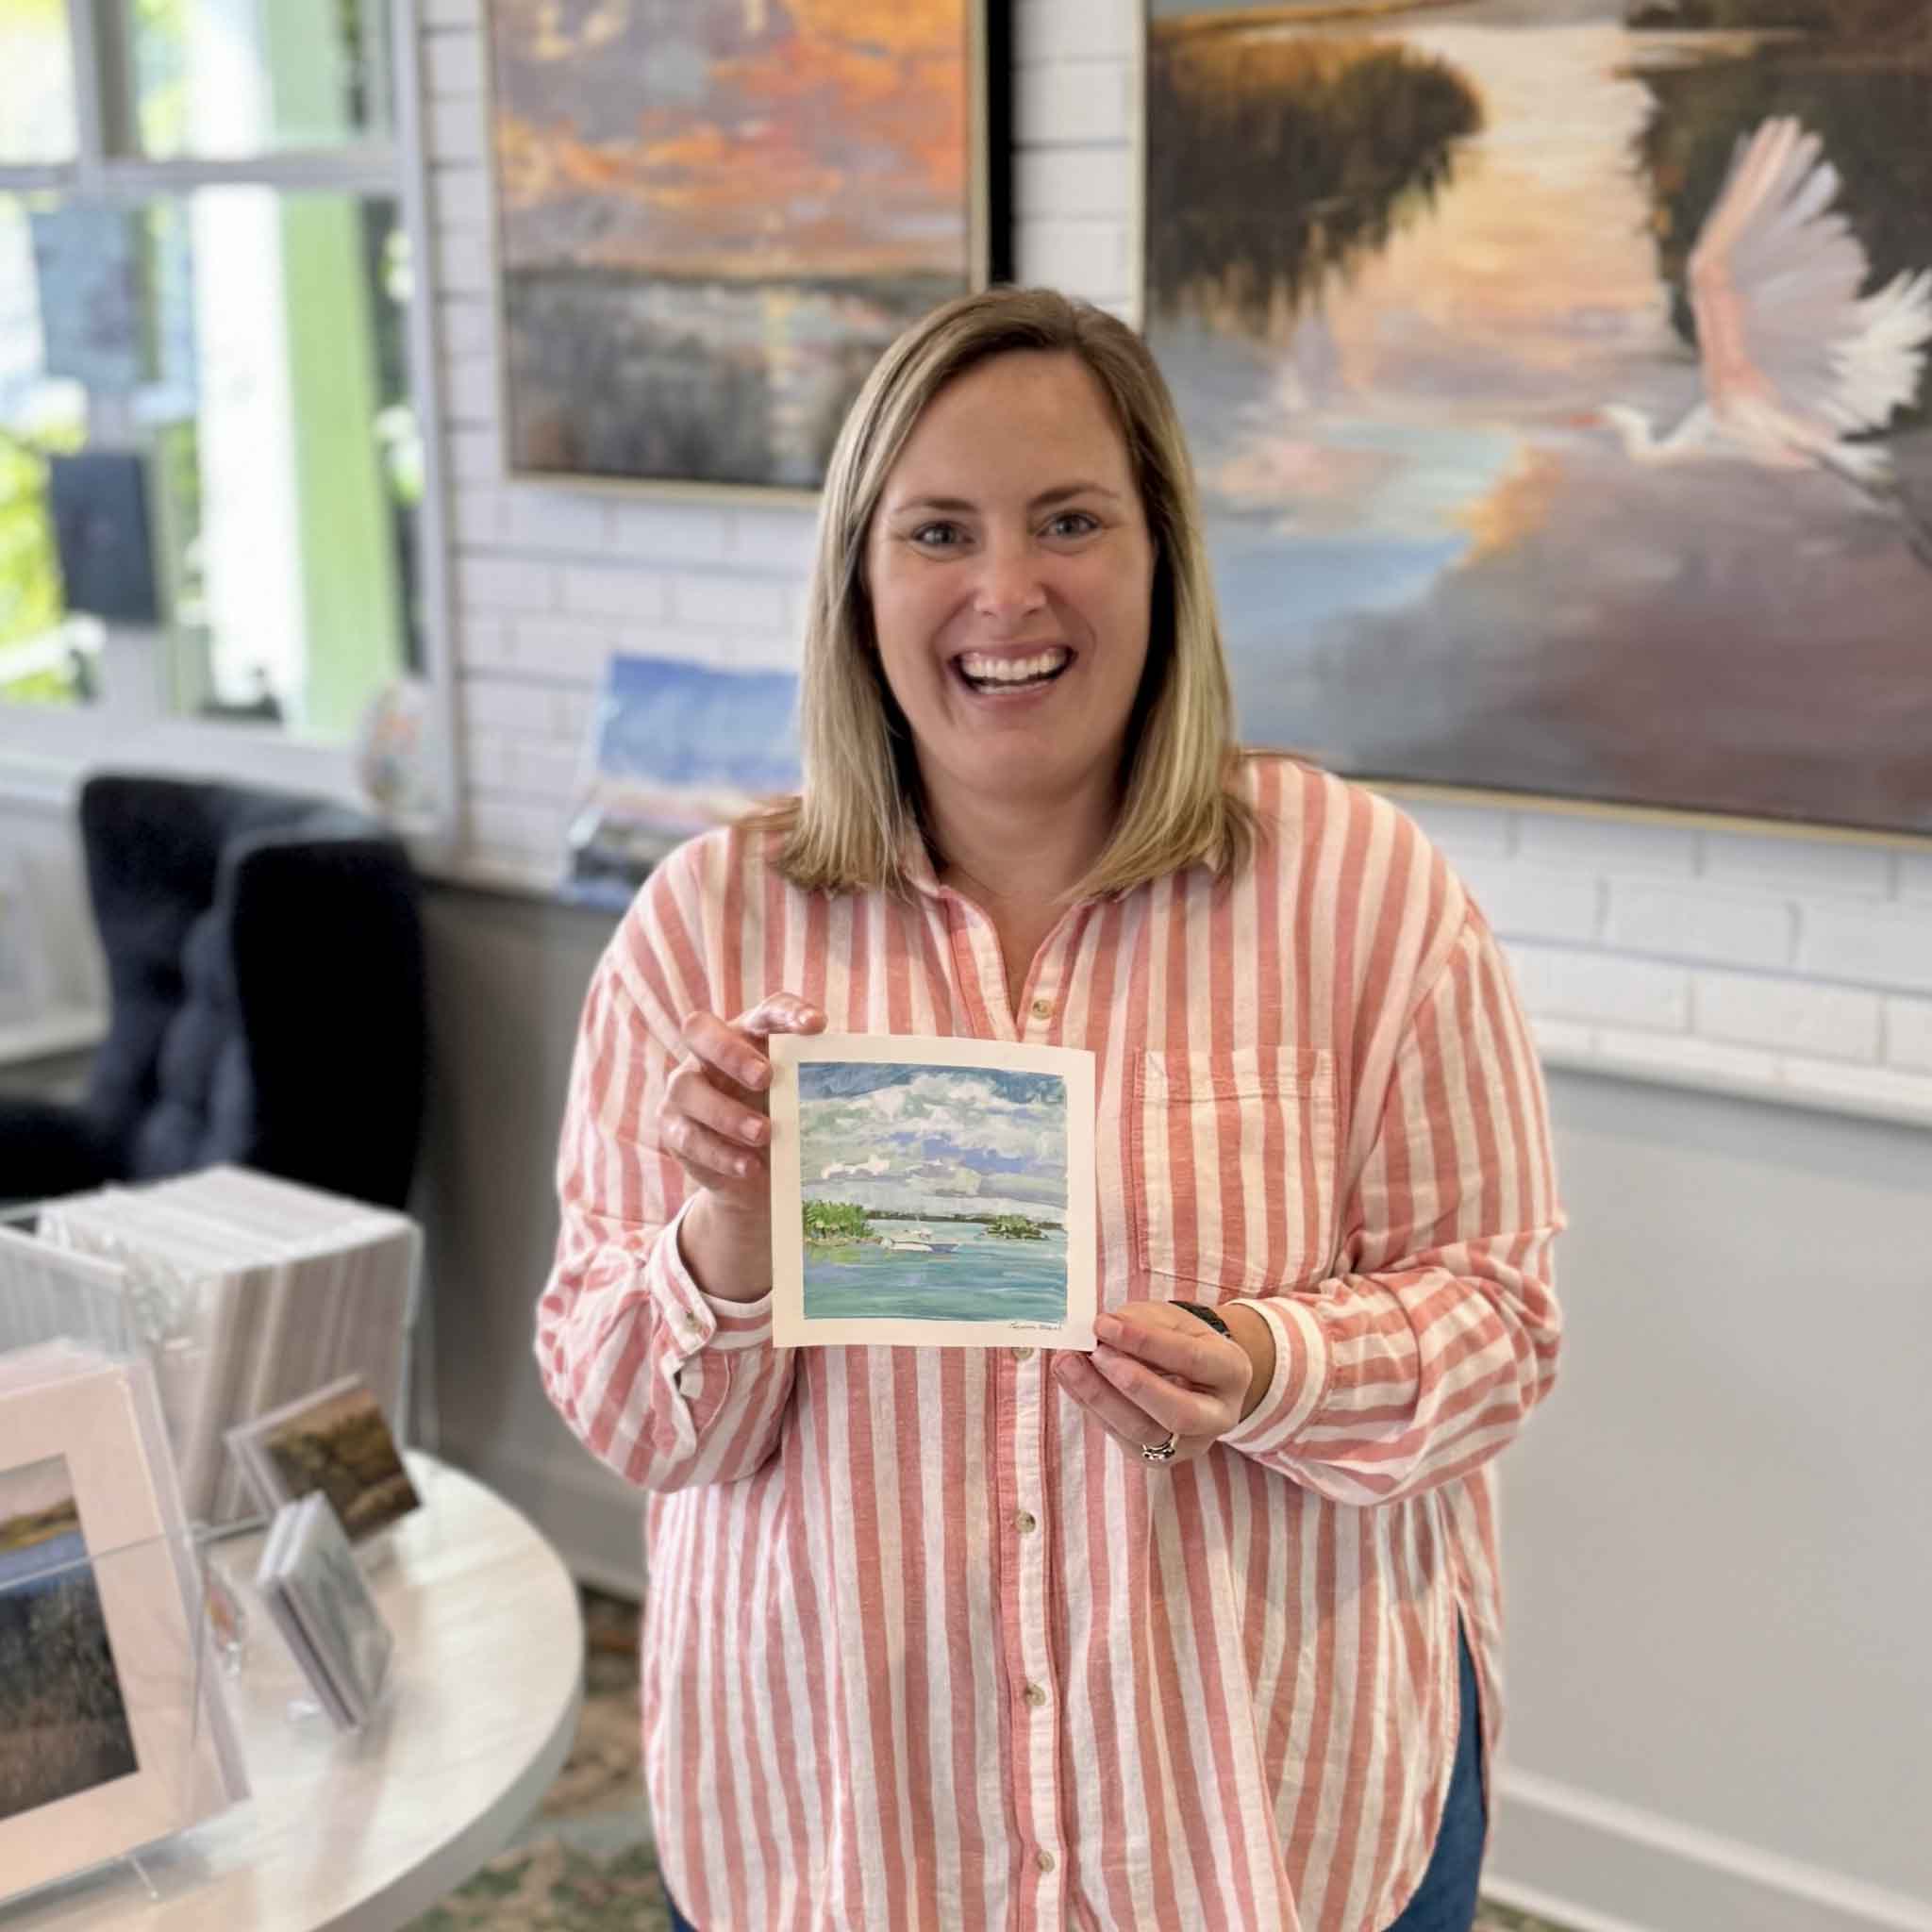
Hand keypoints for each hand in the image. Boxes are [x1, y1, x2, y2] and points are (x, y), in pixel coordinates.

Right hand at [664, 993, 825, 1300]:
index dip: (787, 1014)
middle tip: (766, 1077)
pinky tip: (750, 1166)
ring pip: (686, 1087)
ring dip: (726, 1111)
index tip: (818, 1026)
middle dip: (731, 1051)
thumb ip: (820, 1086)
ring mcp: (684, 1089)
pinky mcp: (671, 1127)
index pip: (765, 1010)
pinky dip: (720, 1152)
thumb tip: (882, 1087)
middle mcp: (708, 1053)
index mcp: (748, 1034)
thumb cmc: (785, 1123)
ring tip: (764, 1134)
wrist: (753, 1177)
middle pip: (699, 1029)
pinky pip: (685, 1135)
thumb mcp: (802, 1103)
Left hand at [1052, 1302, 1263, 1466]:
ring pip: (1144, 1432)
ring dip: (1100, 1398)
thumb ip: (1141, 1322)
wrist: (1192, 1373)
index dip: (1146, 1342)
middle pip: (1178, 1413)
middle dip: (1132, 1384)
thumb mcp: (1171, 1319)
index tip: (1104, 1324)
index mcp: (1231, 1370)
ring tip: (1067, 1363)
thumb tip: (1102, 1330)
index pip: (1191, 1359)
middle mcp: (1219, 1415)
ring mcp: (1190, 1444)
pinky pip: (1123, 1438)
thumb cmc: (1180, 1339)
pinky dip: (1092, 1408)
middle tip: (1094, 1353)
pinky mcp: (1158, 1459)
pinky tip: (1072, 1381)